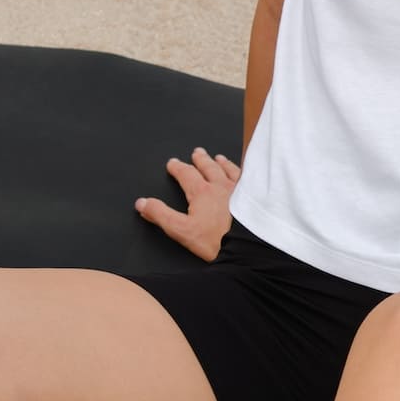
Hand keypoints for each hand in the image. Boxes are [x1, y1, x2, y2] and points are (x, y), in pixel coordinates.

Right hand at [135, 146, 240, 261]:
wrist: (251, 247)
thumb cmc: (218, 240)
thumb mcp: (182, 230)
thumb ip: (161, 215)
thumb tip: (142, 203)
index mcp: (202, 192)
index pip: (186, 174)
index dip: (178, 168)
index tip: (173, 163)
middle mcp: (222, 185)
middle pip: (209, 167)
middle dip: (201, 160)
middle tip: (197, 152)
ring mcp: (241, 189)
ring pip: (230, 170)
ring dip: (222, 163)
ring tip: (219, 158)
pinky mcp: (257, 196)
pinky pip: (249, 178)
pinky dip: (243, 173)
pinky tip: (246, 174)